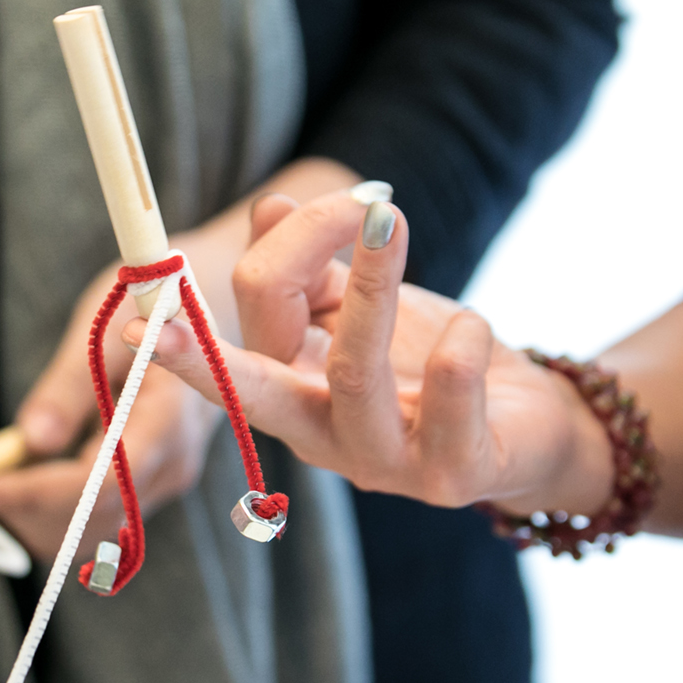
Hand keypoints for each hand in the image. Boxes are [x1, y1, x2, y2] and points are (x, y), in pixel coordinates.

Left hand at [0, 159, 363, 559]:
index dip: (33, 494)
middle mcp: (172, 464)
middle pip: (90, 523)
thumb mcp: (106, 322)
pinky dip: (43, 504)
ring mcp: (163, 479)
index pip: (99, 485)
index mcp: (169, 420)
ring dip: (25, 513)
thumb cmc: (156, 299)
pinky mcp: (147, 481)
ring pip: (87, 532)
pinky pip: (92, 515)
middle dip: (19, 509)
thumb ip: (71, 383)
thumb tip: (32, 440)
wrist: (213, 303)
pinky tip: (8, 469)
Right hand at [131, 189, 615, 514]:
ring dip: (371, 286)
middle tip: (149, 324)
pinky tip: (471, 325)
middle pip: (251, 388)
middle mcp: (321, 437)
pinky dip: (461, 344)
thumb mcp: (367, 308)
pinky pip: (448, 401)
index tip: (234, 256)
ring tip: (392, 219)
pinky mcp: (451, 474)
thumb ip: (316, 269)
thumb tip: (268, 209)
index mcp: (291, 392)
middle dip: (196, 359)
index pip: (227, 347)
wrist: (534, 423)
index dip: (209, 308)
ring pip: (350, 374)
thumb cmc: (434, 362)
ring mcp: (383, 463)